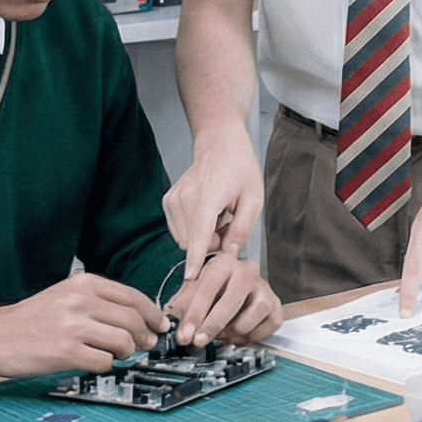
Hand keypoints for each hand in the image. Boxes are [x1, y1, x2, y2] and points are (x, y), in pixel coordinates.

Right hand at [0, 275, 166, 377]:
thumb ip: (99, 302)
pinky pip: (104, 361)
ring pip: (123, 340)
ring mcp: (73, 326)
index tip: (160, 324)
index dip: (153, 314)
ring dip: (126, 352)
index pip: (133, 297)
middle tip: (144, 344)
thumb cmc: (30, 319)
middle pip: (133, 320)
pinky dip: (105, 365)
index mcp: (83, 284)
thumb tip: (137, 319)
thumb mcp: (65, 296)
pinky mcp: (65, 351)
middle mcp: (80, 301)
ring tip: (115, 354)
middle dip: (145, 336)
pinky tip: (94, 362)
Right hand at [163, 145, 263, 282]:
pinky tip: (207, 214)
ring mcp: (173, 199)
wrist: (218, 145)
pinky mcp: (168, 201)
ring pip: (184, 239)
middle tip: (228, 226)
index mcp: (209, 196)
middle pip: (193, 242)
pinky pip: (179, 230)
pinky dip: (194, 230)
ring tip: (219, 217)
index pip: (200, 233)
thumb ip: (242, 228)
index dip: (196, 257)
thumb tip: (228, 253)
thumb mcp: (254, 198)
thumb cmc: (240, 171)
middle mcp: (185, 198)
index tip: (190, 276)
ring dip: (202, 237)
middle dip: (211, 244)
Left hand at [163, 253, 283, 346]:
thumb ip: (180, 307)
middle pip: (231, 302)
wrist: (239, 288)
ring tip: (223, 333)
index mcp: (223, 263)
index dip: (194, 315)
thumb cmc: (212, 291)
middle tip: (199, 341)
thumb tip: (170, 326)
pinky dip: (252, 336)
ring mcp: (265, 288)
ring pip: (251, 316)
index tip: (184, 335)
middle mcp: (248, 271)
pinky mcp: (277, 306)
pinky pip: (267, 327)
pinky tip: (240, 333)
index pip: (207, 289)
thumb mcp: (192, 292)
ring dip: (234, 331)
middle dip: (212, 325)